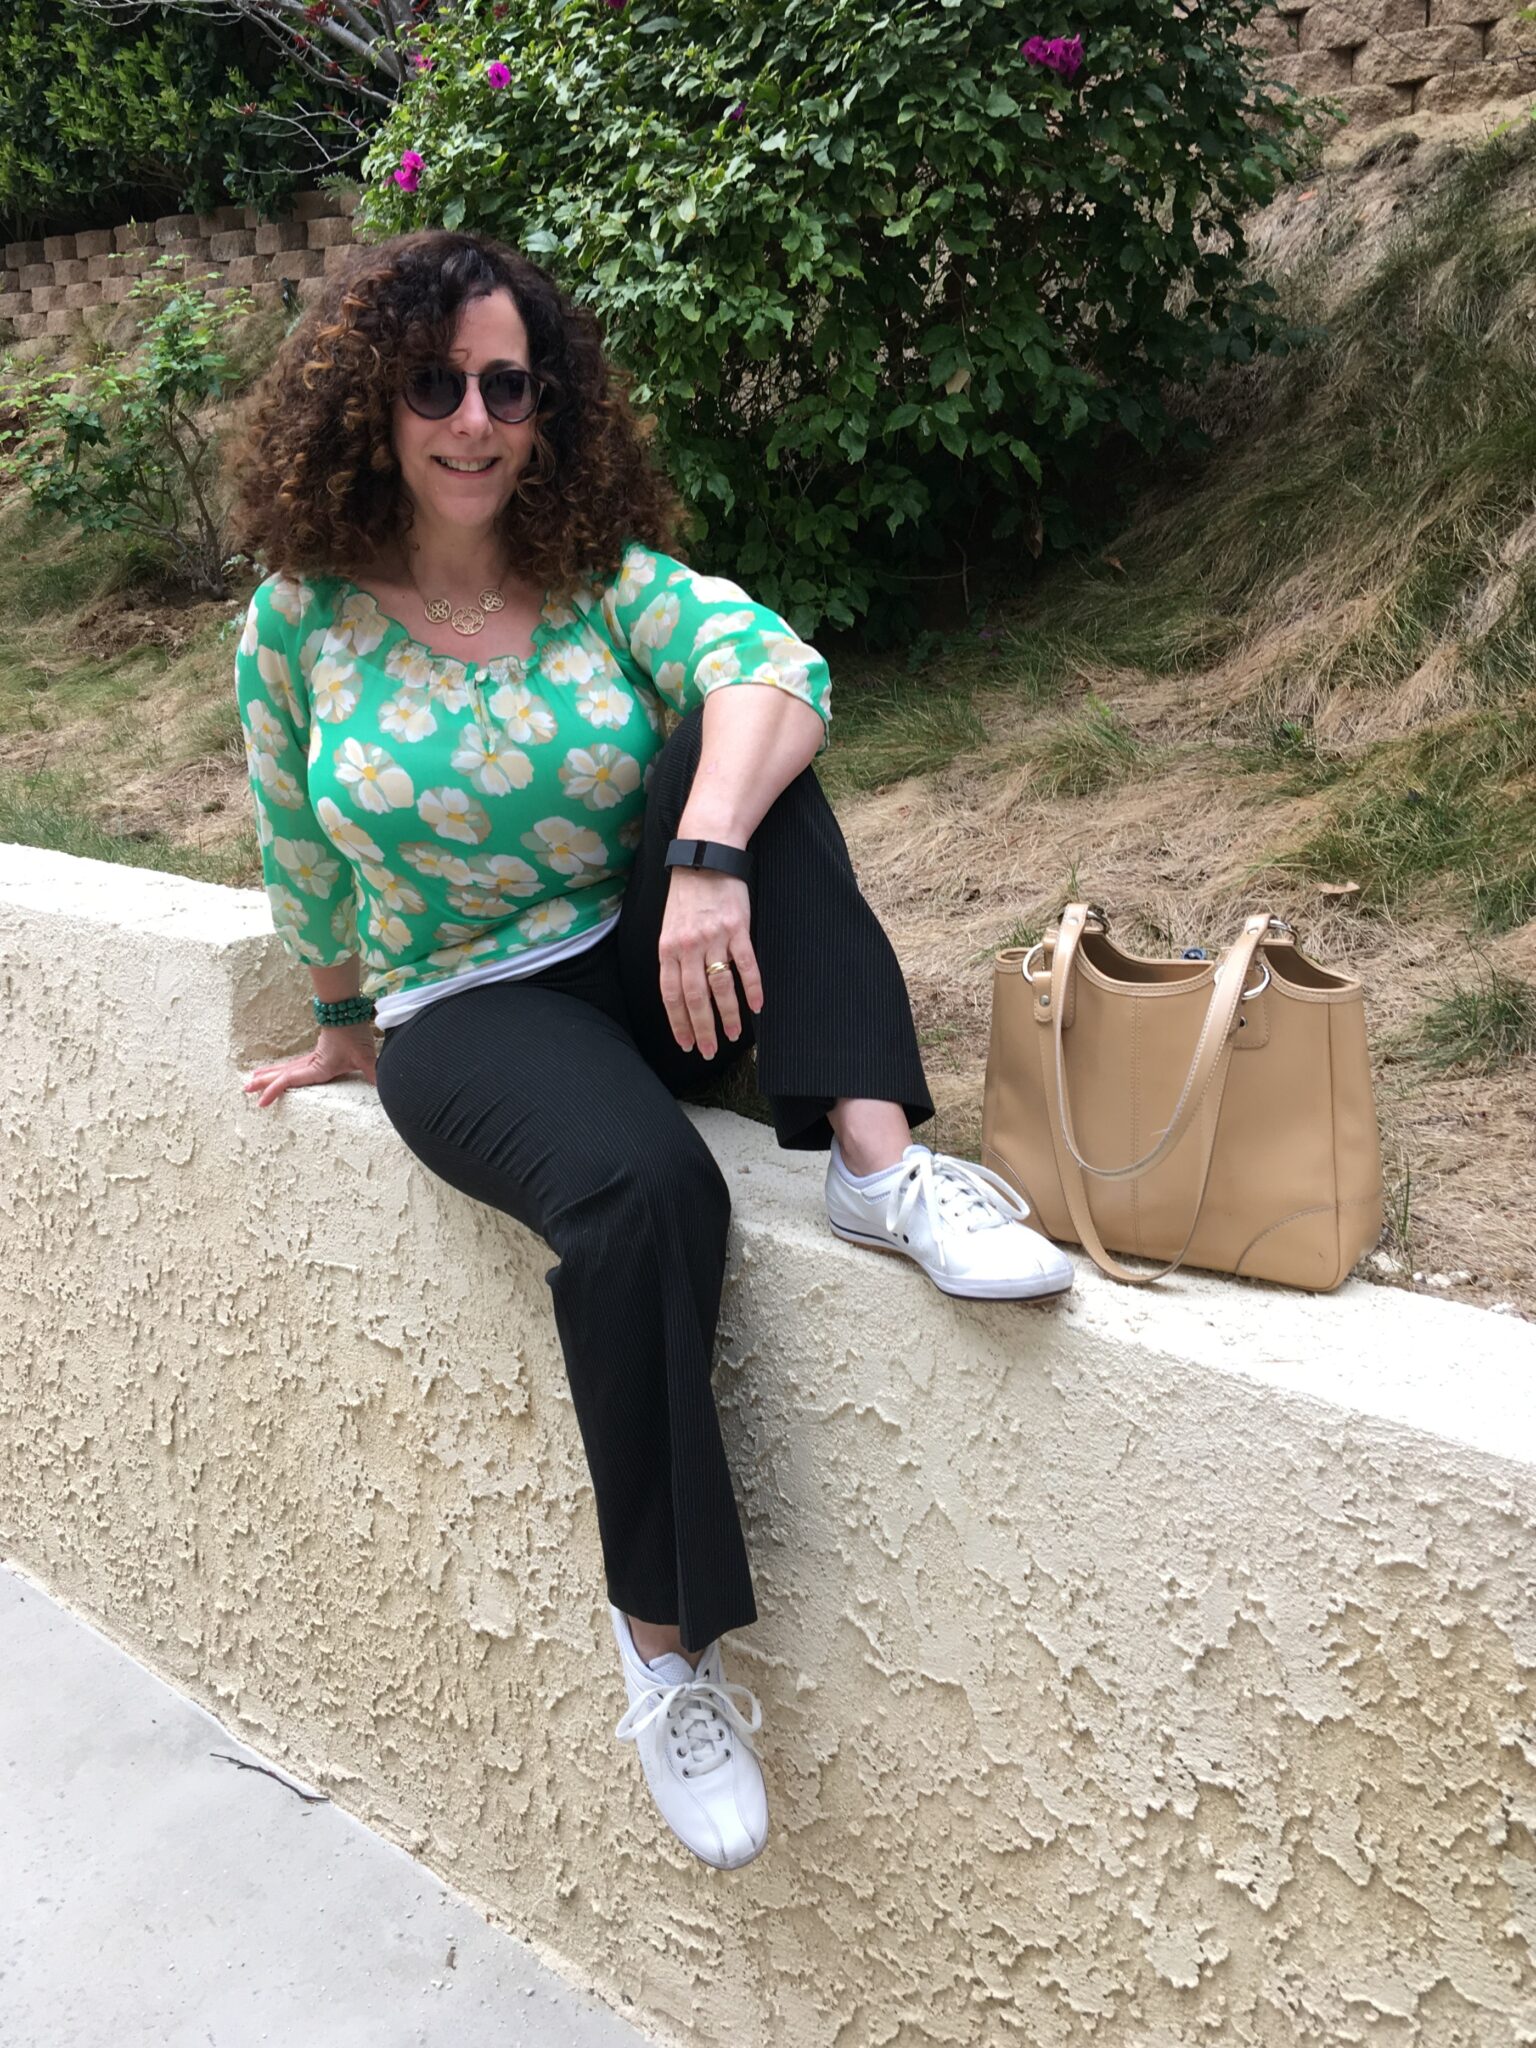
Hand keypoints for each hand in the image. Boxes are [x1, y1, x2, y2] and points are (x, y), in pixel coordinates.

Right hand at [240, 1023, 377, 1106]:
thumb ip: (373, 1073)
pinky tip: (275, 1072)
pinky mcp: (315, 1055)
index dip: (274, 1090)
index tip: (261, 1101)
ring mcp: (311, 1058)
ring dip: (268, 1074)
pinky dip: (280, 1070)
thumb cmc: (354, 1034)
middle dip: (263, 1083)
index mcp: (318, 1067)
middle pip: (282, 1073)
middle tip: (245, 1090)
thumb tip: (385, 1087)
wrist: (349, 1014)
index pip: (291, 1080)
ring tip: (251, 1080)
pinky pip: (292, 1065)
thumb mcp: (365, 1056)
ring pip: (285, 1068)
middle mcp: (311, 1063)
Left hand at [657, 869, 762, 1058]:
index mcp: (668, 948)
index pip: (671, 995)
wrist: (705, 855)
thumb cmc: (688, 893)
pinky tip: (757, 1006)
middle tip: (709, 1051)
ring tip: (734, 1035)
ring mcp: (714, 937)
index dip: (678, 1023)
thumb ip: (674, 957)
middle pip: (695, 997)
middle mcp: (688, 946)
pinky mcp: (738, 928)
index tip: (685, 1044)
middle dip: (702, 1029)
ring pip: (720, 986)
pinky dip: (752, 988)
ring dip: (728, 1015)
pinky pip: (746, 965)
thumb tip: (680, 992)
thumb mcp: (670, 926)